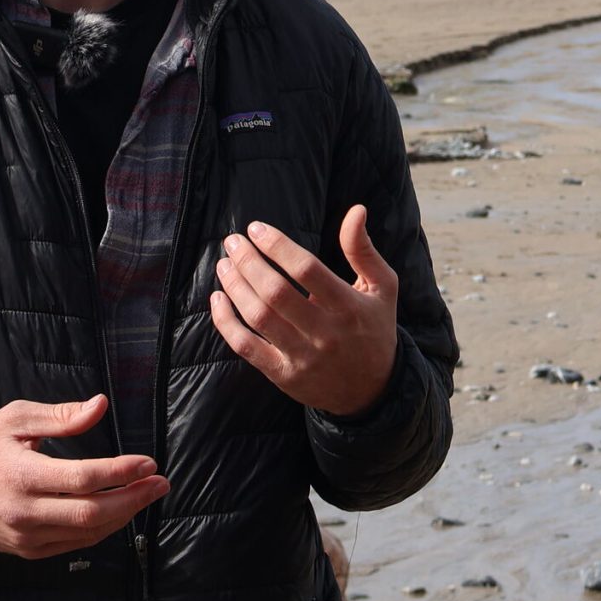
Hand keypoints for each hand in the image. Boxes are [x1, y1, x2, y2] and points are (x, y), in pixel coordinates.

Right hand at [0, 395, 167, 559]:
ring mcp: (24, 537)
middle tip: (161, 483)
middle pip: (91, 513)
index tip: (148, 462)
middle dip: (134, 499)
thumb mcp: (15, 419)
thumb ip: (60, 417)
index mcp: (20, 475)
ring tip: (146, 495)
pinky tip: (118, 512)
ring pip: (86, 533)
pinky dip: (101, 530)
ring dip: (123, 516)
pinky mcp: (26, 551)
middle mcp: (23, 512)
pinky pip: (73, 545)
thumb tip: (100, 406)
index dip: (120, 471)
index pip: (82, 478)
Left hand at [211, 205, 398, 417]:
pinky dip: (226, 323)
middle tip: (232, 241)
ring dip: (235, 287)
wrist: (372, 390)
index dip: (277, 245)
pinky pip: (247, 347)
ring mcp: (303, 357)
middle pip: (276, 292)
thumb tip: (356, 210)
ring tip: (224, 264)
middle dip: (248, 261)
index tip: (256, 228)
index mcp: (349, 306)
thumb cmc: (374, 328)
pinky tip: (218, 299)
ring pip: (259, 317)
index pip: (307, 269)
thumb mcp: (382, 287)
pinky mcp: (284, 375)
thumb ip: (363, 249)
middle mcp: (325, 332)